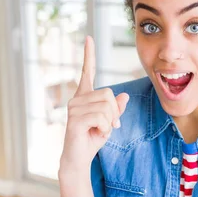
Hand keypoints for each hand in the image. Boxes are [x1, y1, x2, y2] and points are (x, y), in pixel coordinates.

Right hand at [60, 36, 129, 171]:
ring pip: (106, 106)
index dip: (89, 55)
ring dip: (110, 122)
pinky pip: (101, 117)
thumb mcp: (109, 122)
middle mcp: (77, 98)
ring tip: (99, 130)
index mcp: (84, 96)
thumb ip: (115, 109)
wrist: (79, 158)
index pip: (87, 72)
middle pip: (108, 94)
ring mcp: (73, 108)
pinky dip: (105, 128)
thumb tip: (124, 95)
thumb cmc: (92, 139)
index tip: (88, 38)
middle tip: (108, 126)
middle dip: (114, 112)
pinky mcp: (74, 119)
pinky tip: (95, 133)